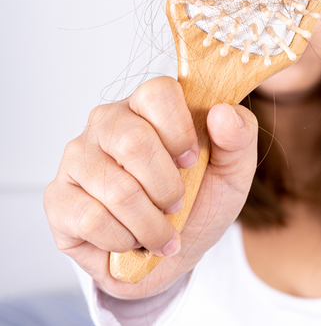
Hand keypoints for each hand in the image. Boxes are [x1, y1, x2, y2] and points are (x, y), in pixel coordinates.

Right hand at [44, 76, 257, 298]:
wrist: (172, 251)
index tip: (192, 160)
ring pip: (115, 188)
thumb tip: (222, 113)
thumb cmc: (201, 199)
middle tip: (177, 203)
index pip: (157, 92)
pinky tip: (131, 240)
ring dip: (150, 223)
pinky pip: (91, 219)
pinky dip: (124, 239)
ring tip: (161, 231)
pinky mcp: (59, 198)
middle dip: (166, 186)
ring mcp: (78, 158)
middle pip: (133, 141)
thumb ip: (239, 136)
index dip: (180, 131)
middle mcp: (108, 123)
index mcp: (148, 106)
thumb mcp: (233, 170)